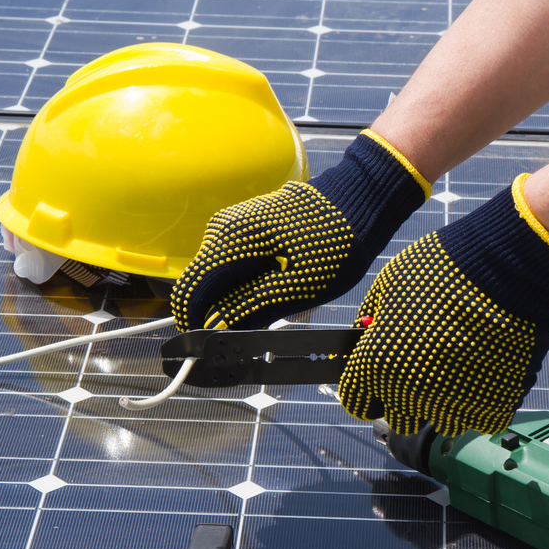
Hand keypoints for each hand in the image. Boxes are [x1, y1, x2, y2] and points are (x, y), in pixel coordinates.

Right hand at [170, 130, 429, 330]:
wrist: (360, 199)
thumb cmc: (336, 242)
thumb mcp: (299, 288)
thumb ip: (252, 310)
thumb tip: (217, 332)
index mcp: (229, 241)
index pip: (188, 293)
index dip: (195, 327)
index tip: (214, 349)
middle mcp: (221, 230)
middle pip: (202, 287)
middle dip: (222, 315)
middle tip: (260, 330)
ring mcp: (233, 227)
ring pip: (219, 279)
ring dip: (239, 300)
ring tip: (279, 304)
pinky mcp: (247, 230)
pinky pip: (235, 266)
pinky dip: (250, 285)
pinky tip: (280, 287)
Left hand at [338, 174, 548, 435]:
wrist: (505, 270)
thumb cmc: (442, 270)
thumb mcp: (389, 283)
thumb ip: (370, 317)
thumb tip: (362, 334)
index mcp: (376, 365)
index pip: (356, 402)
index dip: (365, 389)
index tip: (379, 376)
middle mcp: (410, 392)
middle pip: (399, 419)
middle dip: (406, 399)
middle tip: (425, 367)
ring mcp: (453, 404)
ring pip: (443, 423)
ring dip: (447, 402)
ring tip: (461, 366)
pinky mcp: (492, 407)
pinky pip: (481, 421)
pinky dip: (483, 404)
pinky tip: (486, 373)